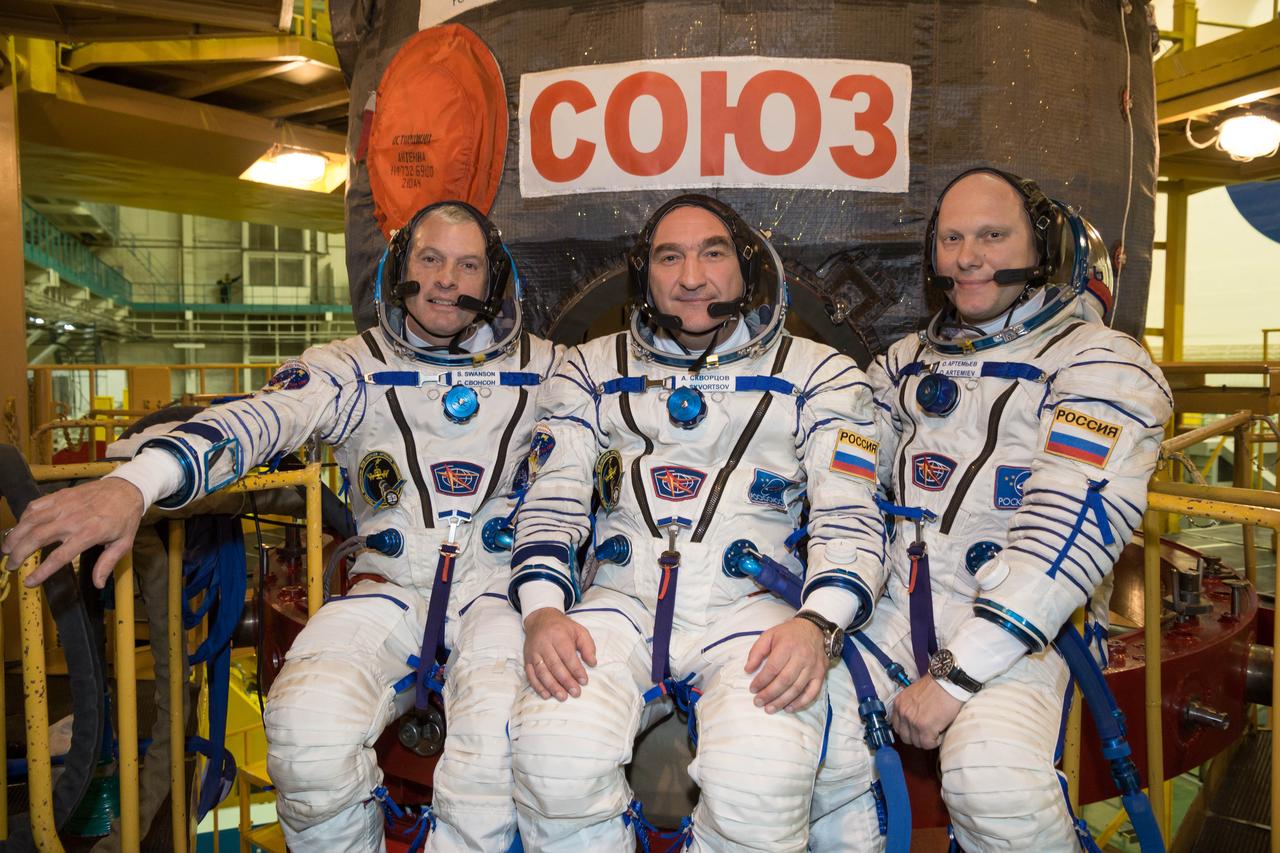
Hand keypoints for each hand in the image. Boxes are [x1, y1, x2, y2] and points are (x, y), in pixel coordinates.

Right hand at [1, 478, 144, 588]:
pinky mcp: (60, 495)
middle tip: (10, 566)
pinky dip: (23, 517)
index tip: (29, 582)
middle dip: (19, 553)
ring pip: (31, 521)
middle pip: (37, 538)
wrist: (126, 488)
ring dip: (15, 536)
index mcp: (89, 533)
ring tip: (6, 549)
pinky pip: (35, 505)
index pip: (59, 556)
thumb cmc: (125, 517)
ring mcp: (64, 505)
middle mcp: (72, 519)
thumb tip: (97, 584)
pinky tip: (19, 528)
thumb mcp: (123, 543)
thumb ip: (107, 563)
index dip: (42, 571)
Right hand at [523, 608, 596, 701]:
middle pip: (554, 665)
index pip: (567, 655)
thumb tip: (593, 663)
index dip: (576, 669)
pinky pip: (530, 675)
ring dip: (552, 686)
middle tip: (575, 692)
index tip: (584, 681)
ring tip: (562, 697)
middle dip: (566, 681)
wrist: (540, 619)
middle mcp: (544, 644)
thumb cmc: (563, 628)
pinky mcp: (527, 659)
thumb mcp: (579, 631)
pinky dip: (538, 686)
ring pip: (542, 672)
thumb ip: (588, 646)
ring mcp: (534, 653)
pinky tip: (547, 695)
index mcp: (558, 636)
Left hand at [745, 617, 829, 713]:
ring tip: (769, 708)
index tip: (752, 689)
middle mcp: (802, 657)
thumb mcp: (769, 635)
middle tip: (758, 702)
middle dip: (769, 694)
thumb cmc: (788, 634)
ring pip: (797, 689)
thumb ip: (756, 652)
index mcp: (787, 646)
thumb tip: (748, 670)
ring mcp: (813, 667)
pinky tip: (789, 708)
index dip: (761, 681)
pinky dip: (801, 703)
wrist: (814, 629)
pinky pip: (812, 692)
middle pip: (784, 681)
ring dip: (782, 701)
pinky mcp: (821, 674)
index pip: (773, 668)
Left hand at [890, 674, 963, 748]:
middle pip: (905, 737)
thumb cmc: (936, 686)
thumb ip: (909, 707)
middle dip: (917, 737)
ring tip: (936, 730)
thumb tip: (912, 721)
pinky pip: (927, 744)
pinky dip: (935, 741)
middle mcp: (903, 712)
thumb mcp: (914, 694)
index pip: (897, 727)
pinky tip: (941, 731)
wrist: (948, 682)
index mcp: (899, 704)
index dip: (908, 730)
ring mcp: (912, 721)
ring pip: (917, 742)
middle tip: (928, 731)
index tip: (917, 729)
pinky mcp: (925, 727)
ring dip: (927, 739)